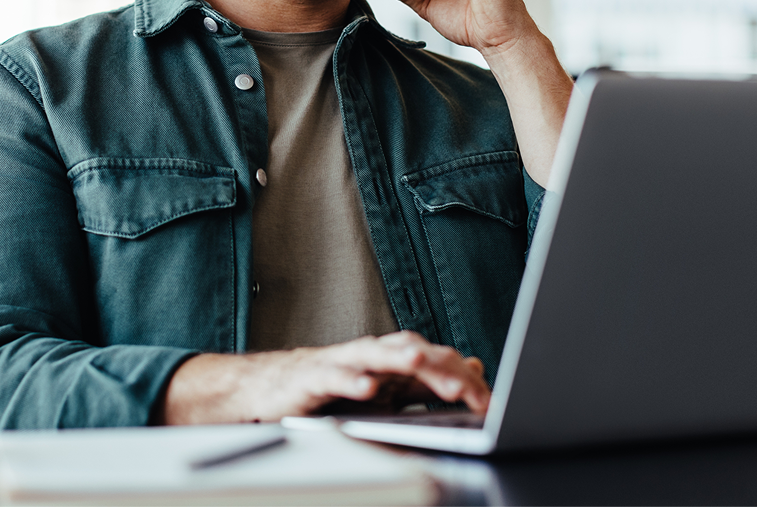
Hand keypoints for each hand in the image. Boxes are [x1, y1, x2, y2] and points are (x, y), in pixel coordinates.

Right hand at [159, 331, 489, 424]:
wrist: (267, 389)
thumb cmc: (328, 389)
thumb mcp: (386, 391)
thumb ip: (427, 381)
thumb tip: (473, 367)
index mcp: (391, 360)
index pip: (435, 363)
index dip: (463, 380)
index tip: (489, 402)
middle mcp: (370, 355)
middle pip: (412, 353)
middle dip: (440, 370)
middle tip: (469, 389)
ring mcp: (341, 363)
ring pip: (374, 355)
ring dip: (399, 359)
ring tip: (420, 365)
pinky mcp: (312, 377)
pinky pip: (333, 377)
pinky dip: (350, 381)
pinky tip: (367, 388)